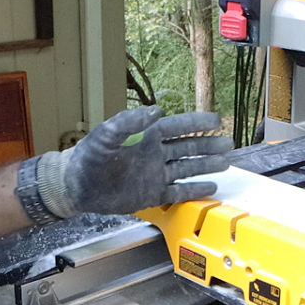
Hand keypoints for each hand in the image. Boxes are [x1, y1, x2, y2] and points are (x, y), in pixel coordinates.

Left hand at [12, 107, 231, 224]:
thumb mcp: (106, 135)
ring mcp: (155, 174)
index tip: (216, 120)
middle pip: (188, 147)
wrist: (76, 187)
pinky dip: (194, 189)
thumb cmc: (88, 158)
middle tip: (228, 143)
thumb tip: (157, 110)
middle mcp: (155, 154)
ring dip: (206, 165)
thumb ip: (130, 121)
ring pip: (187, 167)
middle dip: (209, 145)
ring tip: (226, 163)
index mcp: (146, 136)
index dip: (198, 123)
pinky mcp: (152, 193)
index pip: (178, 127)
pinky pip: (178, 191)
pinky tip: (210, 187)